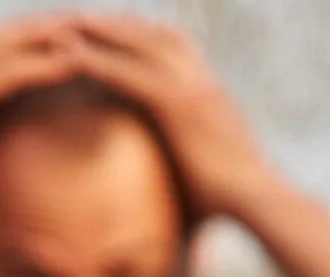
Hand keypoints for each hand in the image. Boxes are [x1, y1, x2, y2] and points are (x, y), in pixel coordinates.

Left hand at [67, 14, 278, 219]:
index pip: (178, 49)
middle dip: (123, 23)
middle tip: (88, 17)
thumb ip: (184, 177)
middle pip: (159, 36)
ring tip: (74, 22)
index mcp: (210, 94)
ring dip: (106, 31)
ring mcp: (192, 89)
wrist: (258, 200)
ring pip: (142, 45)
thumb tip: (167, 205)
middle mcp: (203, 82)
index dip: (148, 36)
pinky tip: (71, 57)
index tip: (120, 32)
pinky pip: (130, 75)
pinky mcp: (177, 105)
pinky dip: (99, 62)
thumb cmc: (232, 202)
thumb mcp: (205, 178)